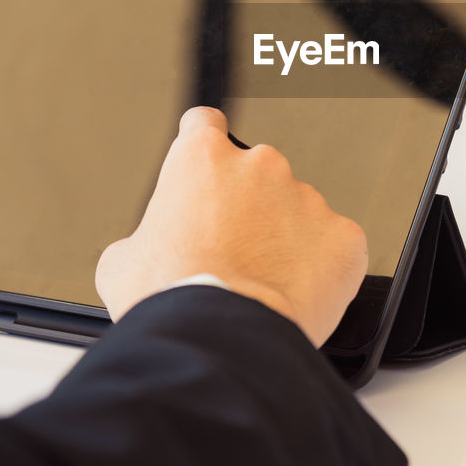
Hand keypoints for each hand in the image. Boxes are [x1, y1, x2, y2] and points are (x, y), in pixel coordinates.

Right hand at [96, 107, 367, 346]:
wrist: (221, 339)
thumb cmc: (174, 299)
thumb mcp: (123, 263)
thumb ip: (145, 236)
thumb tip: (146, 253)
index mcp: (203, 160)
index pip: (205, 126)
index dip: (202, 143)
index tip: (207, 158)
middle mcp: (260, 166)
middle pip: (256, 176)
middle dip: (247, 208)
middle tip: (232, 253)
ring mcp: (306, 198)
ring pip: (297, 211)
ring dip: (284, 238)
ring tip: (261, 283)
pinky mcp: (343, 236)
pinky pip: (334, 245)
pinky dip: (320, 266)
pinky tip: (295, 293)